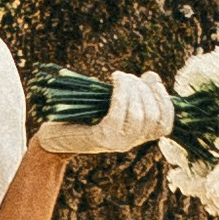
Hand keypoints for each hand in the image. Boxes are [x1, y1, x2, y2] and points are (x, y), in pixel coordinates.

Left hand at [35, 70, 173, 157]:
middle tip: (128, 77)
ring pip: (139, 116)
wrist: (53, 137)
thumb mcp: (109, 105)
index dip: (165, 100)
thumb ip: (130, 95)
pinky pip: (118, 114)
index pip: (165, 125)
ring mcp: (116, 142)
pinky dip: (120, 93)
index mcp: (136, 136)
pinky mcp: (101, 138)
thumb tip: (151, 77)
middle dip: (145, 90)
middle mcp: (130, 143)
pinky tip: (114, 79)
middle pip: (153, 116)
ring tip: (120, 76)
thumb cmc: (80, 116)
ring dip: (133, 89)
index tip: (153, 80)